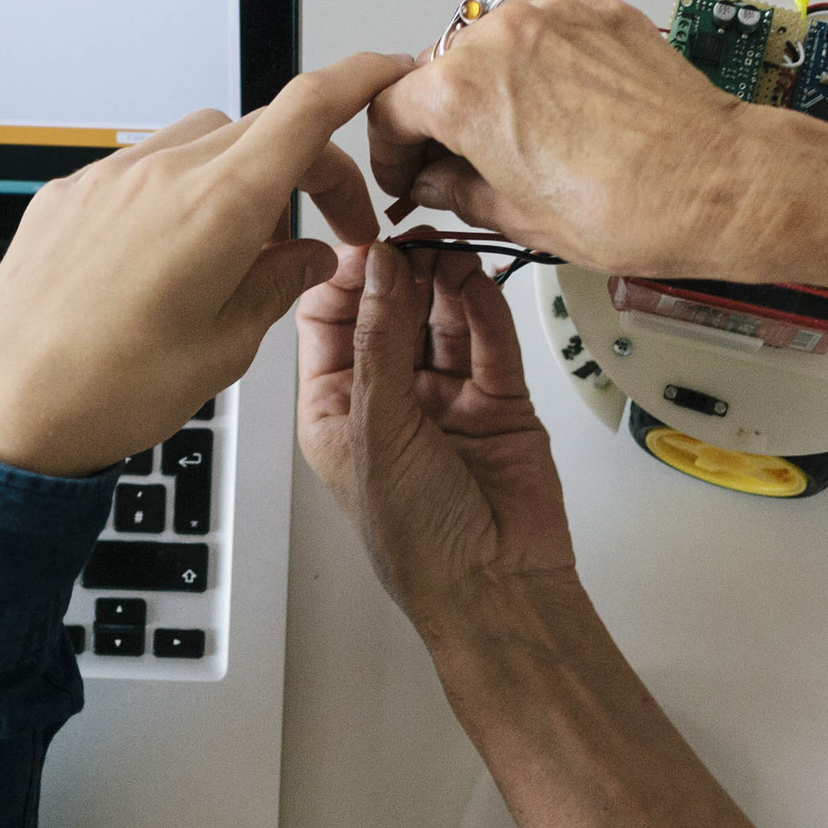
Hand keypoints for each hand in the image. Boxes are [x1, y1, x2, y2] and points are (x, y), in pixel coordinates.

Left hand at [0, 52, 410, 475]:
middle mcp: (161, 175)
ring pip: (200, 140)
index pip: (307, 109)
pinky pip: (140, 167)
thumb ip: (279, 286)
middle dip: (308, 166)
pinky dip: (175, 192)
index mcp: (217, 208)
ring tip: (240, 247)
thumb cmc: (108, 391)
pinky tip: (170, 253)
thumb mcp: (226, 349)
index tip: (386, 73)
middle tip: (326, 229)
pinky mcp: (68, 194)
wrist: (8, 411)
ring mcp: (108, 178)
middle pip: (262, 129)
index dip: (358, 80)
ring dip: (239, 174)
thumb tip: (310, 258)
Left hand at [296, 238, 576, 634]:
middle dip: (401, 273)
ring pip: (443, 319)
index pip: (329, 322)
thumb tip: (378, 267)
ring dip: (445, 282)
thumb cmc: (417, 536)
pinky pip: (490, 341)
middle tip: (415, 241)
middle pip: (390, 312)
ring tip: (450, 252)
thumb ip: (378, 341)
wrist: (494, 586)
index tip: (365, 245)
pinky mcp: (499, 402)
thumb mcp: (376, 429)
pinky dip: (485, 308)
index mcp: (336, 409)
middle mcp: (389, 399)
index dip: (345, 280)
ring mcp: (446, 397)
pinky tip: (478, 280)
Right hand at [363, 0, 774, 274]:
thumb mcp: (520, 219)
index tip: (407, 171)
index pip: (391, 109)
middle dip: (440, 116)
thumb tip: (439, 182)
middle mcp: (500, 39)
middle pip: (439, 69)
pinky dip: (544, 38)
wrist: (716, 183)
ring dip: (492, 77)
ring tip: (519, 126)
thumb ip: (460, 191)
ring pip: (493, 38)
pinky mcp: (598, 10)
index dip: (390, 152)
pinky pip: (550, 8)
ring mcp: (552, 16)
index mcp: (462, 93)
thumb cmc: (634, 207)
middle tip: (458, 158)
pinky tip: (560, 79)